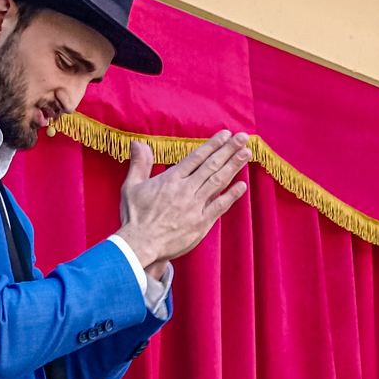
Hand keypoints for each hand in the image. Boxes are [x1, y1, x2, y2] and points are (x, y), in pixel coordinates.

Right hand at [117, 130, 251, 276]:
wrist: (140, 244)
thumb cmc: (135, 217)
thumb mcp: (131, 186)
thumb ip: (139, 163)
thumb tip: (138, 143)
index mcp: (171, 179)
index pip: (196, 157)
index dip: (213, 144)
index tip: (226, 134)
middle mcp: (186, 189)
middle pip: (211, 165)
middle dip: (228, 150)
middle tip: (243, 138)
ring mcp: (195, 206)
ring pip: (218, 181)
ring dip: (234, 166)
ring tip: (246, 153)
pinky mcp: (201, 223)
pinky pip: (219, 206)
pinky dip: (232, 195)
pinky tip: (242, 185)